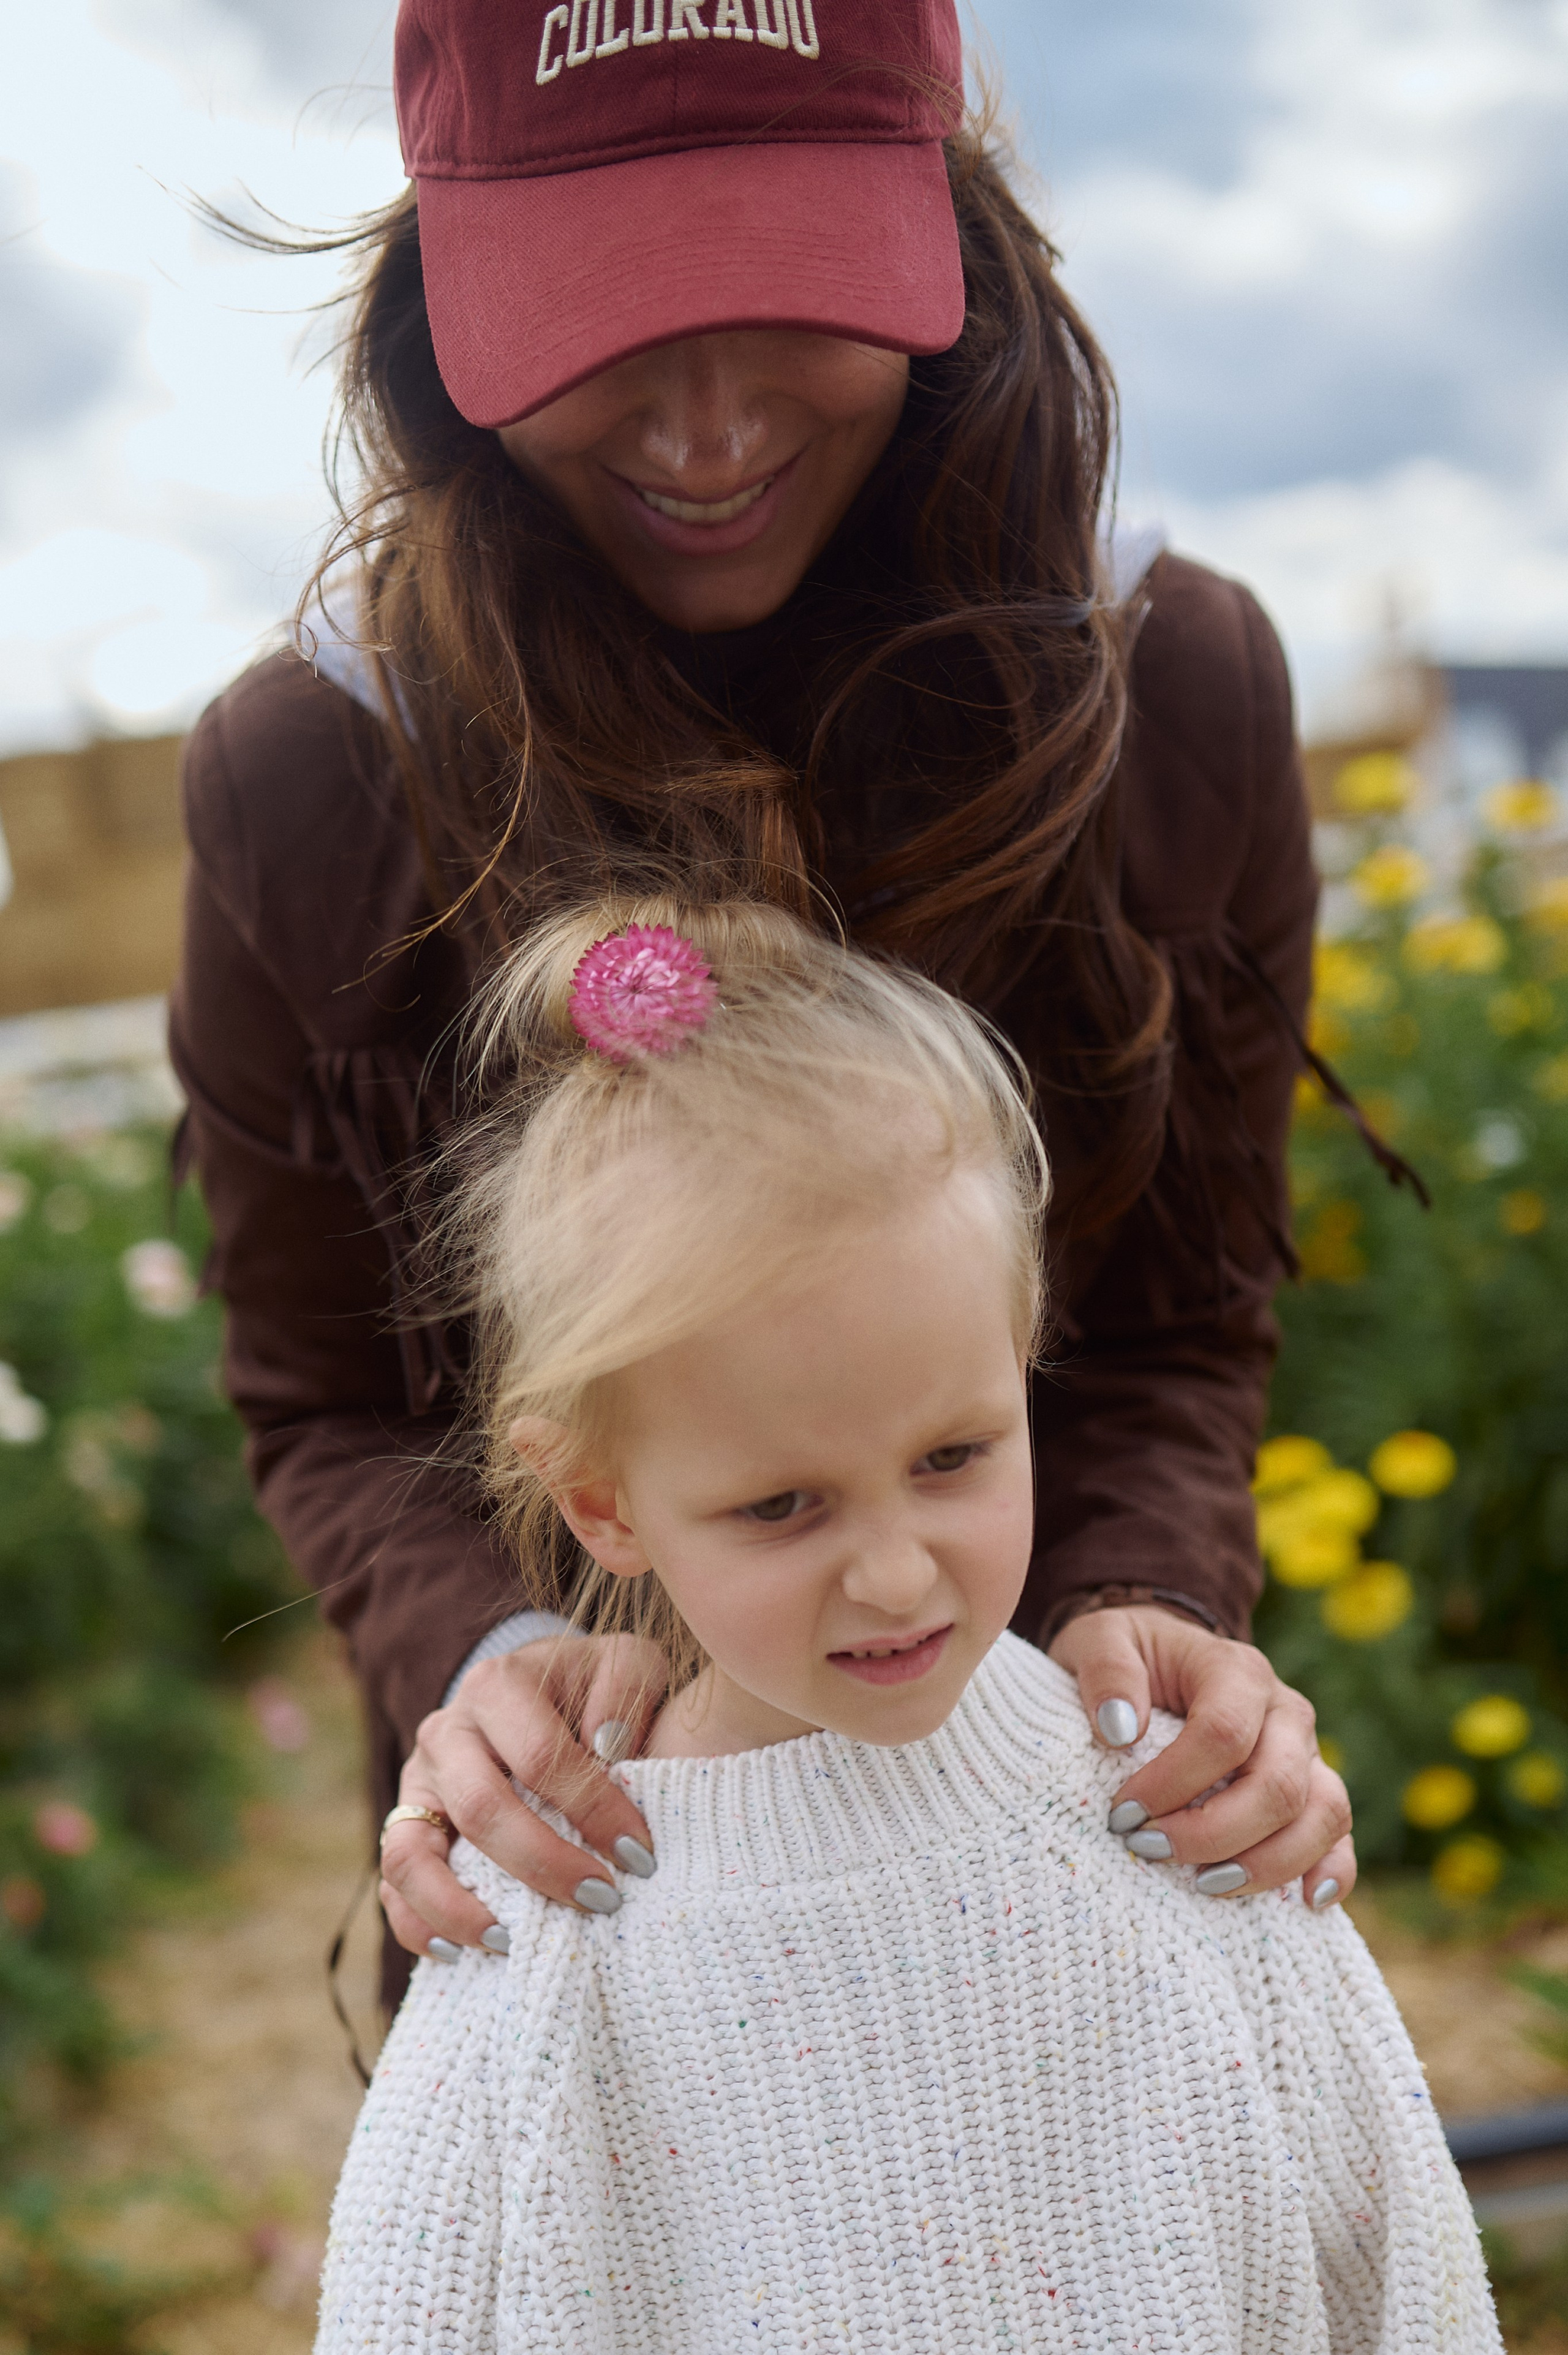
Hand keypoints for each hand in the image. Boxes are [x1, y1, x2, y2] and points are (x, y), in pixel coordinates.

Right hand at [378, 1632, 668, 1959]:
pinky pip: (393, 1886)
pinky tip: (463, 1955)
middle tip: (601, 1900)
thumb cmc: (591, 1690)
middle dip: (543, 1865)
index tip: (639, 1855)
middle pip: (481, 1808)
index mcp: (499, 1686)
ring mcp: (418, 1783)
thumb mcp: (624, 1666)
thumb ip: (625, 1688)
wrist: (539, 1694)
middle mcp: (447, 1732)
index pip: (540, 1755)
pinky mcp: (407, 1828)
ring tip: (517, 1942)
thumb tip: (609, 1744)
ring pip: (410, 1855)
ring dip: (461, 1908)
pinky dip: (419, 1925)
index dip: (593, 1810)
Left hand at [1049, 1605, 1353, 1907]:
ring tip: (1203, 1884)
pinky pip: (1339, 1834)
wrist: (1164, 1659)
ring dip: (1264, 1863)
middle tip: (1148, 1849)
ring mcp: (1308, 1754)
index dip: (1173, 1784)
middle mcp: (1286, 1712)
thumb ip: (1105, 1673)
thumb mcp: (1100, 1641)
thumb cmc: (1132, 1655)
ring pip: (1321, 1816)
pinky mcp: (1314, 1791)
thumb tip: (1118, 1730)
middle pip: (1277, 1786)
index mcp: (1237, 1671)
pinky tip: (1303, 1903)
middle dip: (1212, 1834)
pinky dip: (1331, 1871)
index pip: (1223, 1734)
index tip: (1123, 1815)